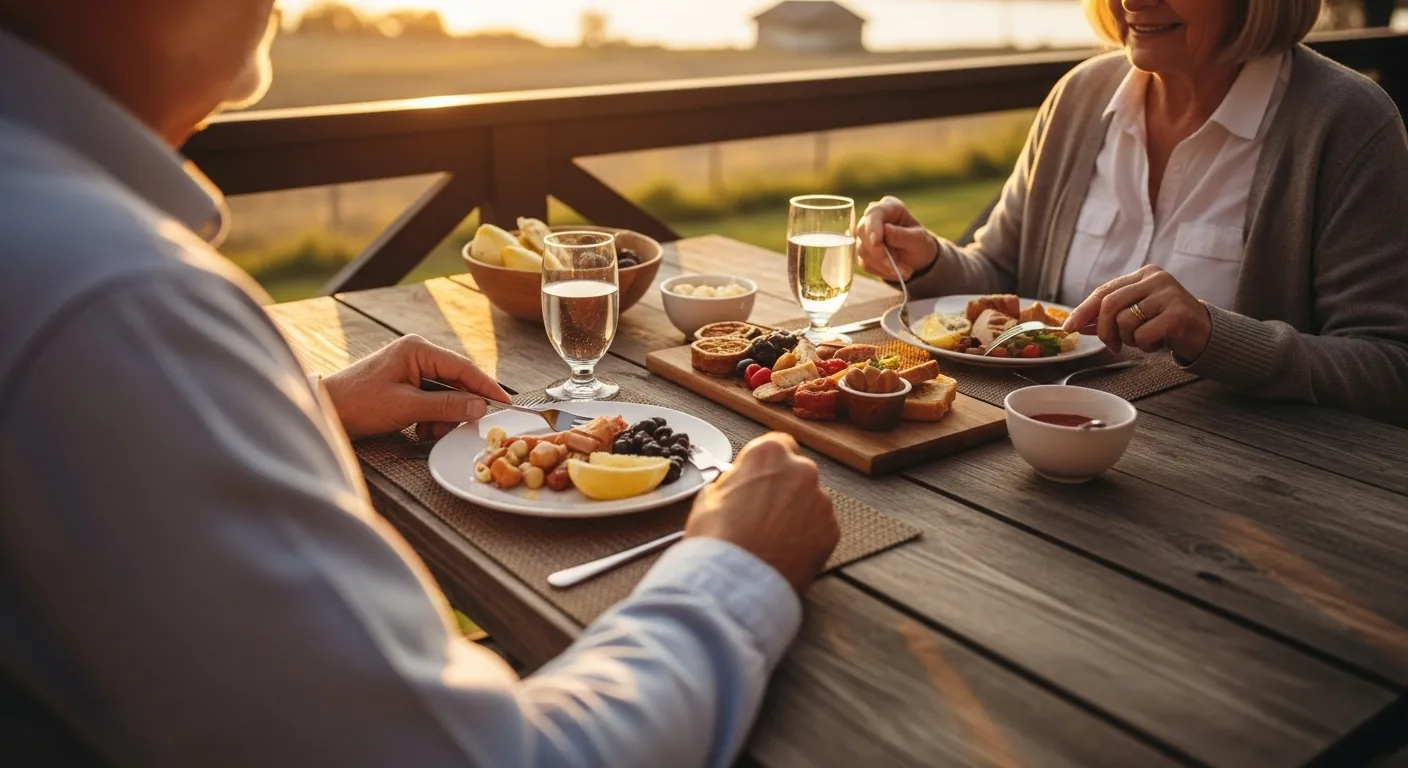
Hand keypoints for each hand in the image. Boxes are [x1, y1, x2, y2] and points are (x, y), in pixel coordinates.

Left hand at [323, 334, 509, 440]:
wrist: (325, 410)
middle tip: (462, 428)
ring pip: (445, 394)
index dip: (487, 387)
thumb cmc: (359, 404)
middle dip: (459, 408)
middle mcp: (416, 353)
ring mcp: (410, 368)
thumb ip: (447, 405)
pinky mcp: (404, 383)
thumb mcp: (407, 407)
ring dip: (443, 416)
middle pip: (456, 381)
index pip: (464, 368)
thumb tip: (480, 406)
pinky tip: (419, 430)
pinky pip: (431, 399)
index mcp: (418, 349)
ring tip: (429, 432)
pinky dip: (431, 418)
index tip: (506, 404)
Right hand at [684, 433, 838, 593]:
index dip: (766, 465)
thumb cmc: (718, 538)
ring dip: (797, 513)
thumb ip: (733, 481)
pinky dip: (807, 536)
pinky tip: (785, 550)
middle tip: (762, 514)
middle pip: (797, 472)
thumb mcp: (709, 496)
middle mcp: (802, 470)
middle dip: (784, 489)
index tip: (758, 479)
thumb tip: (739, 484)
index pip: (777, 444)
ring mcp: (821, 501)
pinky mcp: (831, 530)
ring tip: (772, 538)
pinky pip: (820, 527)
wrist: (735, 581)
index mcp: (769, 454)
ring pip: (810, 501)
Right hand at [856, 196, 938, 280]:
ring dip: (883, 265)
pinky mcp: (863, 251)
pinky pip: (864, 263)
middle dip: (880, 253)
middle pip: (863, 232)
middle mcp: (873, 218)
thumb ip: (902, 235)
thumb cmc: (920, 244)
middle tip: (898, 266)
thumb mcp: (919, 240)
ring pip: (862, 250)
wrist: (917, 259)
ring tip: (903, 270)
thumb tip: (885, 229)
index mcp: (889, 207)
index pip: (874, 212)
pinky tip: (894, 271)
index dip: (872, 226)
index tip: (876, 241)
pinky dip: (880, 270)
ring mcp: (865, 235)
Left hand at [1064, 265, 1212, 359]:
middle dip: (1104, 331)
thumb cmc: (1166, 325)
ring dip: (1130, 340)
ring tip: (1145, 339)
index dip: (1083, 310)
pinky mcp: (1177, 314)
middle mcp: (1156, 279)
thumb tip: (1077, 324)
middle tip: (1113, 346)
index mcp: (1144, 274)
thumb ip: (1109, 316)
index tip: (1069, 327)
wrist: (1206, 334)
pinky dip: (1146, 345)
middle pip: (1109, 305)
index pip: (1104, 291)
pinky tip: (1159, 342)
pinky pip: (1143, 334)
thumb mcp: (1136, 316)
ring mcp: (1168, 294)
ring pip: (1125, 321)